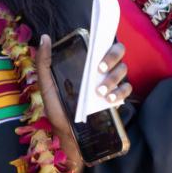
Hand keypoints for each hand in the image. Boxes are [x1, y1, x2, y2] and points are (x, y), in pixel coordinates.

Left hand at [34, 36, 131, 170]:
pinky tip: (110, 100)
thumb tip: (45, 38)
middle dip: (112, 57)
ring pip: (123, 69)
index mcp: (86, 62)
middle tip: (99, 70)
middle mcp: (100, 69)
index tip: (95, 52)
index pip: (101, 42)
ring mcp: (111, 82)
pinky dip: (121, 92)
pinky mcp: (118, 97)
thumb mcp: (47, 84)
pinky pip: (127, 88)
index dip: (104, 39)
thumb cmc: (56, 107)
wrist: (67, 134)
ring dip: (113, 78)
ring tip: (100, 92)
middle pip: (118, 51)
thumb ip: (44, 62)